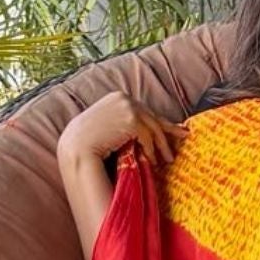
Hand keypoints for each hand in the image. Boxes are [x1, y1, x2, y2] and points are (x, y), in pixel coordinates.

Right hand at [57, 93, 188, 167]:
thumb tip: (139, 133)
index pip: (144, 111)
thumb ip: (121, 124)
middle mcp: (124, 98)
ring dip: (163, 145)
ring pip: (153, 127)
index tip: (173, 129)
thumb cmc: (87, 142)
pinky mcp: (131, 119)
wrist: (76, 146)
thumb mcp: (106, 127)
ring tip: (169, 159)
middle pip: (152, 116)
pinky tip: (154, 162)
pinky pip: (148, 137)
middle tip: (183, 137)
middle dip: (169, 130)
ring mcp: (128, 106)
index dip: (159, 122)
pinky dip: (152, 150)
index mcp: (118, 97)